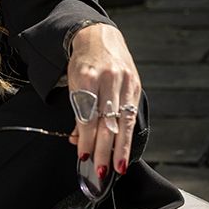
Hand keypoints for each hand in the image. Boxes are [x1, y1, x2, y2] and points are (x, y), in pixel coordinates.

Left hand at [66, 23, 140, 178]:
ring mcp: (124, 82)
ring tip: (118, 168)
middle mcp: (108, 80)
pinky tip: (125, 149)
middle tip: (100, 172)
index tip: (83, 157)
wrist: (99, 37)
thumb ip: (78, 112)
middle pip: (106, 122)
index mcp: (87, 78)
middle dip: (103, 150)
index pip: (87, 116)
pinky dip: (127, 135)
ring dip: (120, 148)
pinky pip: (132, 114)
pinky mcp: (135, 85)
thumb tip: (78, 141)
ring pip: (123, 122)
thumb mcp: (73, 82)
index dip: (86, 139)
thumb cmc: (83, 63)